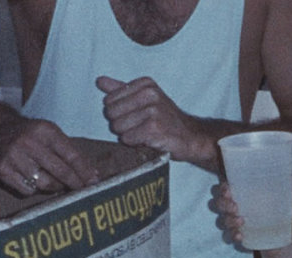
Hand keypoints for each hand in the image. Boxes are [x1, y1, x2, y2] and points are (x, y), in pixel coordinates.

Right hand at [0, 115, 97, 195]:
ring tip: (58, 184)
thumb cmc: (33, 135)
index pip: (71, 155)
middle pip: (59, 171)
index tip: (93, 182)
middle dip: (74, 183)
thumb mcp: (52, 134)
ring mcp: (13, 157)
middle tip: (80, 189)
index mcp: (45, 131)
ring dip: (55, 187)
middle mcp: (28, 143)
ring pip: (44, 183)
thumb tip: (92, 176)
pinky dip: (35, 190)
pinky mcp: (2, 170)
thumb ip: (72, 153)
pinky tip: (36, 181)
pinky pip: (27, 190)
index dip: (84, 171)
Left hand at [96, 76, 212, 165]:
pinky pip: (128, 138)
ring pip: (118, 127)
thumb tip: (99, 81)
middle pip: (111, 113)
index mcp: (145, 84)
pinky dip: (136, 143)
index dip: (119, 113)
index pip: (109, 100)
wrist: (191, 136)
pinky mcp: (154, 128)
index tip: (137, 115)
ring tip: (145, 133)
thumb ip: (121, 90)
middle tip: (140, 126)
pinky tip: (149, 140)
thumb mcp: (146, 99)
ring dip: (129, 135)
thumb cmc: (166, 119)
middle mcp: (150, 94)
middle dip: (122, 124)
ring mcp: (153, 110)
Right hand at [211, 179, 291, 243]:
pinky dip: (233, 236)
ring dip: (230, 220)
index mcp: (237, 192)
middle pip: (218, 203)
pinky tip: (240, 236)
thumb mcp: (277, 194)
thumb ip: (283, 187)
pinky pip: (228, 236)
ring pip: (222, 220)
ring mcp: (231, 220)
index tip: (229, 191)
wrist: (274, 226)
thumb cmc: (270, 203)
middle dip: (224, 204)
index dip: (222, 189)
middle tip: (235, 207)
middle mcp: (230, 205)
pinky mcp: (235, 233)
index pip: (223, 187)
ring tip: (242, 221)